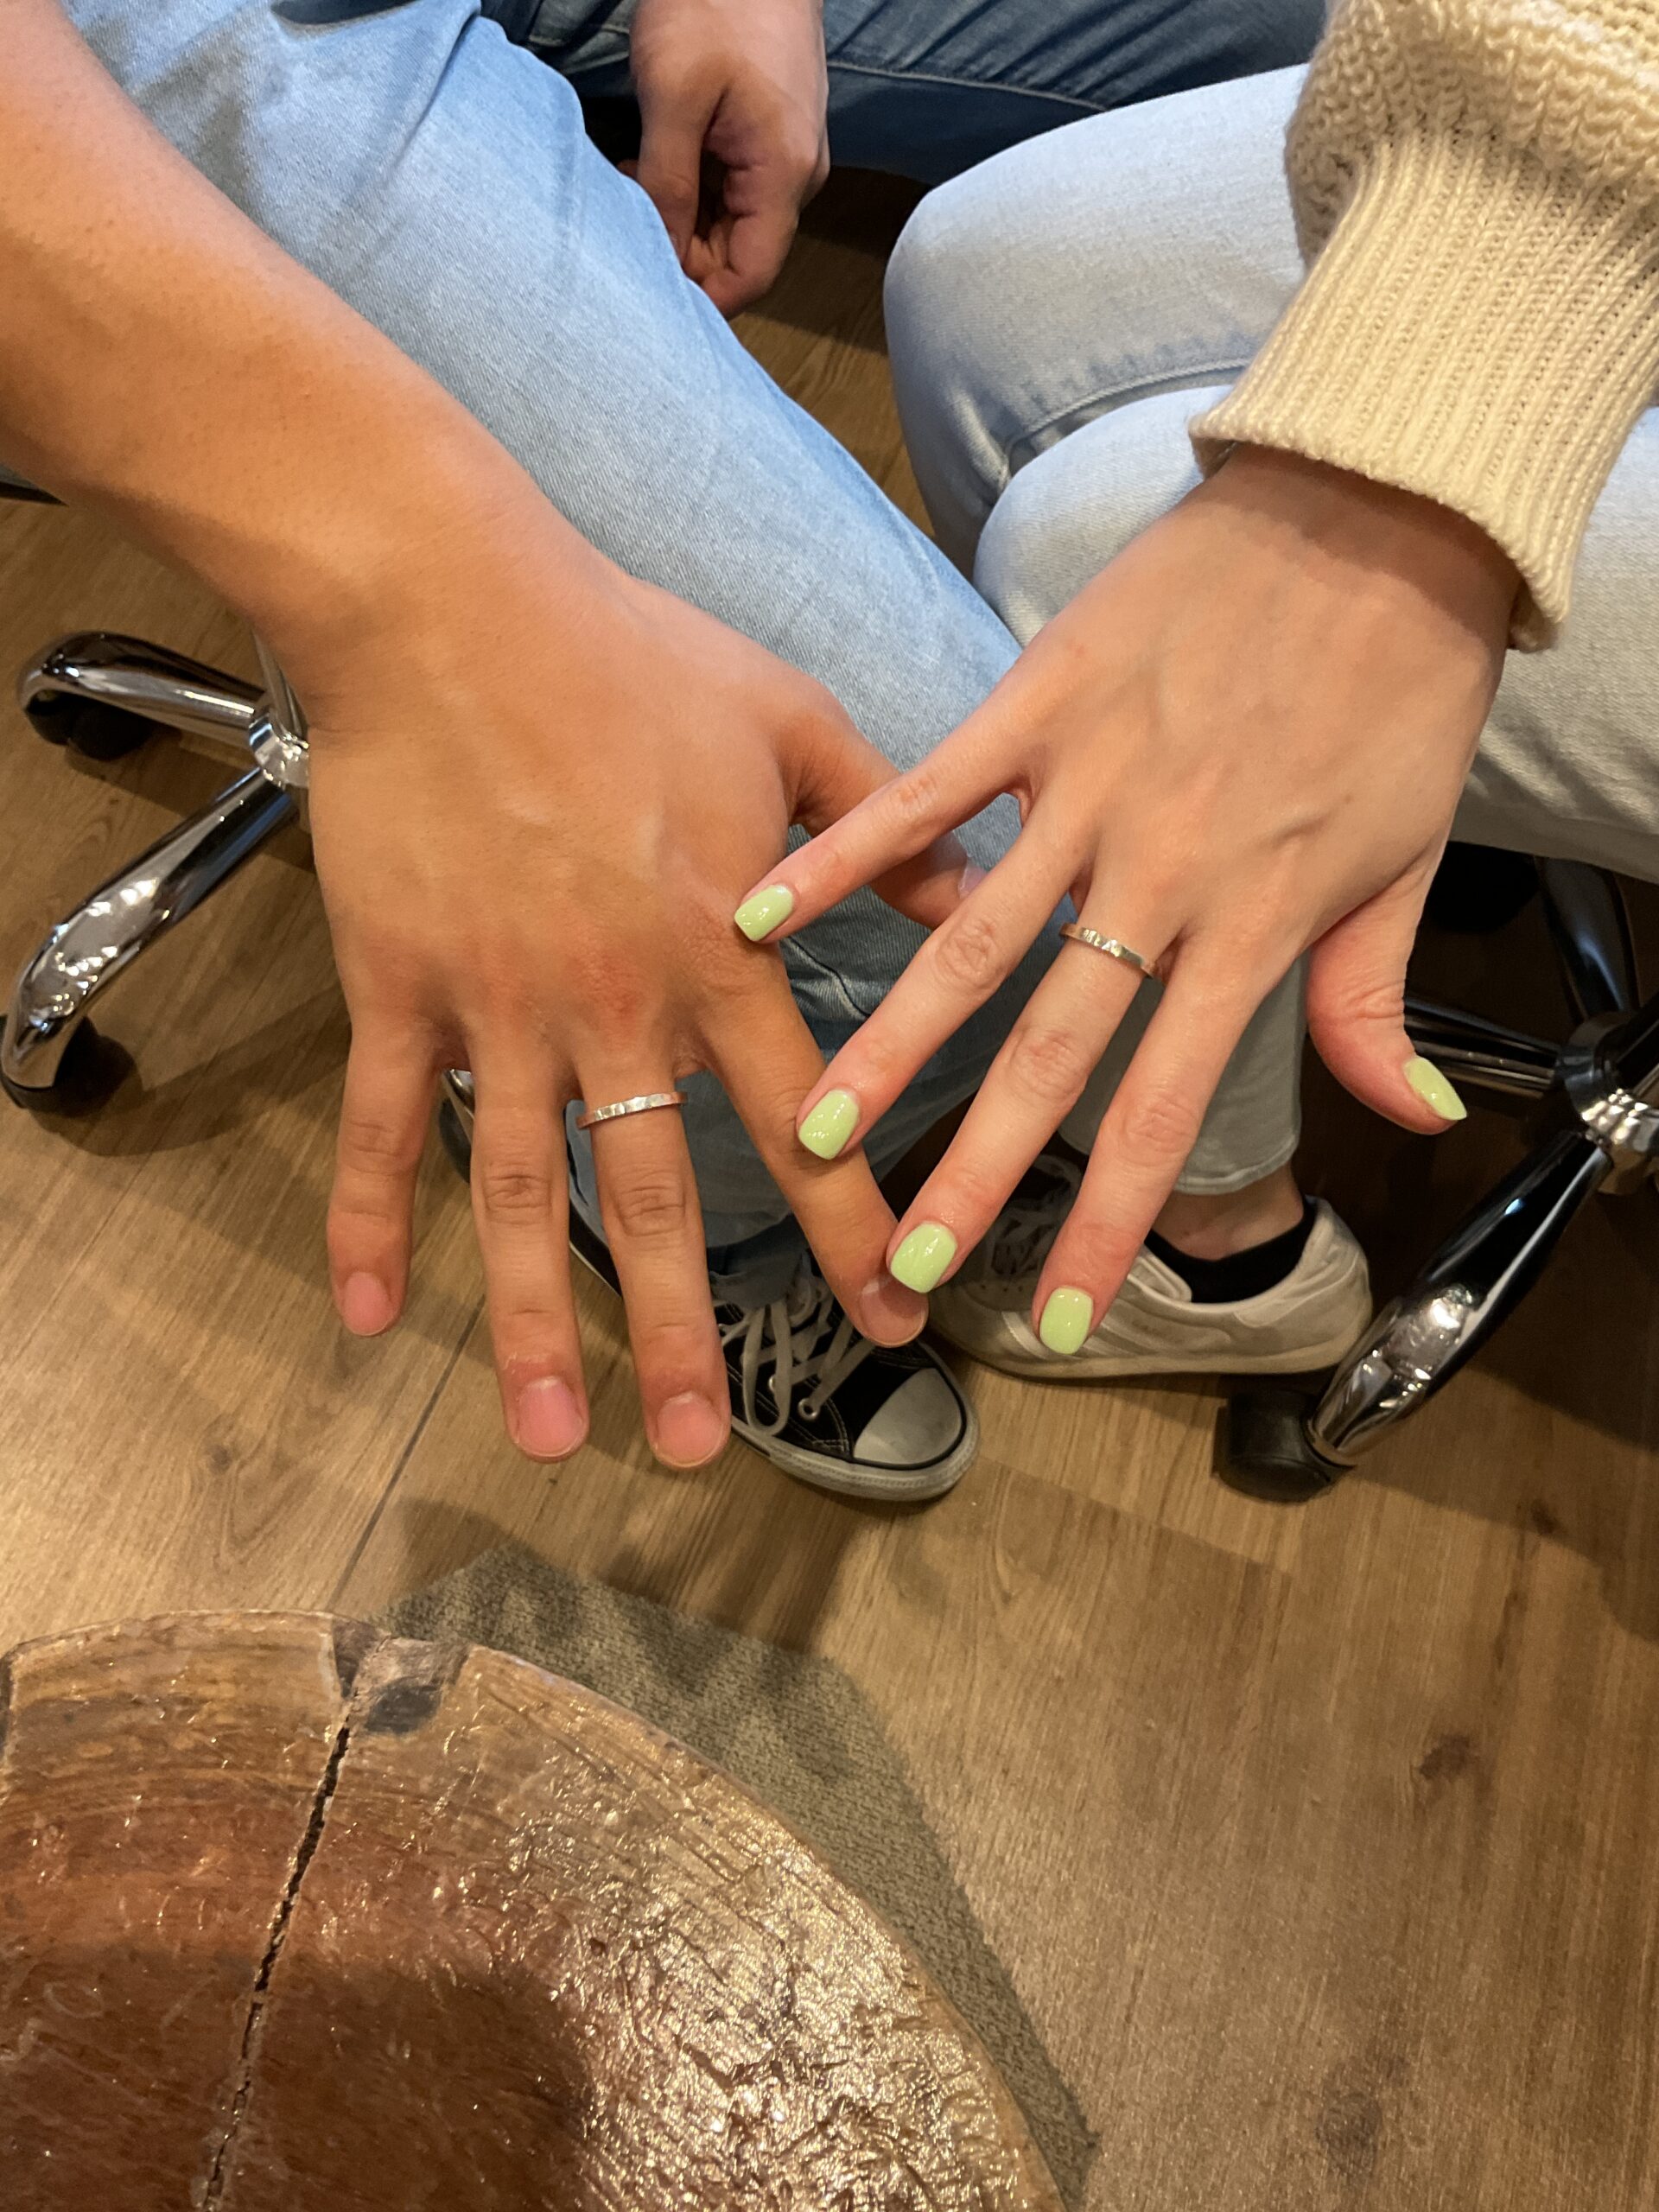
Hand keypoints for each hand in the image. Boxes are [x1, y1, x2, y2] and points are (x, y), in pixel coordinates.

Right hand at [294, 486, 934, 1465]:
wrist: (449, 601)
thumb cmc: (625, 651)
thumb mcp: (789, 719)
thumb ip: (885, 825)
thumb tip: (975, 893)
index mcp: (721, 953)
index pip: (807, 1128)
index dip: (854, 1232)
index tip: (895, 1322)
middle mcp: (615, 1007)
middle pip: (652, 1200)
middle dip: (682, 1333)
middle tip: (704, 1448)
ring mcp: (500, 1007)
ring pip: (517, 1195)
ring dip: (531, 1322)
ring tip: (547, 1433)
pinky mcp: (400, 987)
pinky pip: (385, 1124)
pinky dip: (367, 1221)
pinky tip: (363, 1317)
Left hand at [629, 0, 828, 312]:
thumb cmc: (715, 0)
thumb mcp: (673, 94)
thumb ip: (668, 185)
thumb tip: (661, 257)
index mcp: (784, 173)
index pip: (750, 277)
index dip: (700, 295)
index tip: (647, 283)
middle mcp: (797, 174)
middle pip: (740, 253)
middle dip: (681, 246)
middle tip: (630, 205)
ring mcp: (788, 153)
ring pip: (732, 220)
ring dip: (681, 212)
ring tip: (640, 167)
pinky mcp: (772, 133)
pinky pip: (733, 185)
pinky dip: (693, 183)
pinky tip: (660, 152)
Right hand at [735, 449, 1517, 1339]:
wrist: (1383, 508)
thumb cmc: (1401, 687)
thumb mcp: (1411, 857)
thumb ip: (1374, 997)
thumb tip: (1408, 1115)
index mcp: (1253, 923)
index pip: (1164, 1106)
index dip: (1109, 1222)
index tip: (1057, 1316)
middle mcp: (1160, 873)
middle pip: (1053, 1049)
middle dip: (978, 1166)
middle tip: (908, 1258)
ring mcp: (1091, 786)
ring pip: (972, 936)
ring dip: (890, 1040)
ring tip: (815, 1125)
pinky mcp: (1042, 699)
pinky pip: (930, 790)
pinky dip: (847, 851)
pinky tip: (766, 911)